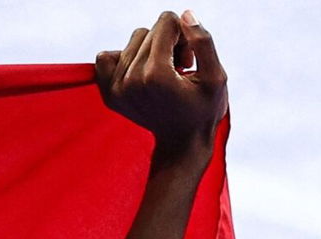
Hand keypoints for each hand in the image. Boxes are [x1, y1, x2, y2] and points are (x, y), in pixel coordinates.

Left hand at [95, 10, 226, 155]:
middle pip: (148, 31)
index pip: (165, 23)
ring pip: (132, 41)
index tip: (189, 58)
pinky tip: (141, 73)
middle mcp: (131, 81)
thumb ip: (202, 42)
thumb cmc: (203, 109)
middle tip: (180, 67)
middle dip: (169, 42)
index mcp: (156, 75)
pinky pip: (104, 57)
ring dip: (151, 50)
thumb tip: (184, 15)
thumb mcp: (216, 77)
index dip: (183, 35)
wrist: (181, 142)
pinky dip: (124, 58)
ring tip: (165, 72)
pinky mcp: (108, 94)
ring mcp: (116, 89)